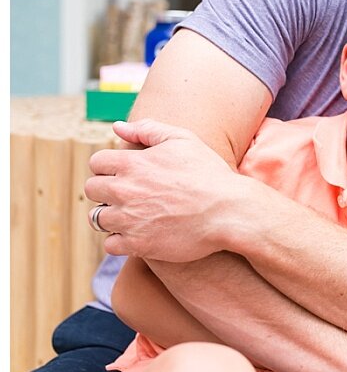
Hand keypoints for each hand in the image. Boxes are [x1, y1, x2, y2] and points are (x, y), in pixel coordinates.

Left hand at [84, 121, 251, 260]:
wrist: (228, 210)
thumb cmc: (208, 173)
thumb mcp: (183, 140)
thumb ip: (148, 129)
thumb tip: (117, 127)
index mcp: (132, 163)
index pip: (97, 163)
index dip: (109, 166)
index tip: (125, 172)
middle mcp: (124, 191)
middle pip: (91, 189)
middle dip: (106, 190)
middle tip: (129, 193)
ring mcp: (128, 219)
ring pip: (97, 218)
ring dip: (111, 215)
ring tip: (133, 213)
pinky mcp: (136, 244)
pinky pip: (110, 244)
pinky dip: (120, 240)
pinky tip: (139, 231)